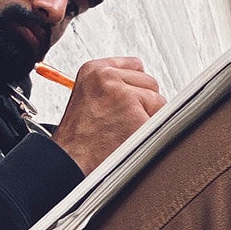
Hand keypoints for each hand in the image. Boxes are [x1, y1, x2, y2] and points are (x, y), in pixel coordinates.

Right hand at [51, 56, 165, 173]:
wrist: (68, 164)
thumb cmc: (78, 141)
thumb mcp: (88, 100)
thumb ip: (112, 89)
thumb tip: (140, 89)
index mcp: (94, 71)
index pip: (134, 66)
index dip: (136, 88)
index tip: (130, 104)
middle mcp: (107, 77)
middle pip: (150, 83)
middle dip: (144, 105)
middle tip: (124, 125)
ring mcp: (123, 94)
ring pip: (159, 101)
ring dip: (148, 119)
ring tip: (124, 133)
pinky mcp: (136, 113)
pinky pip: (161, 121)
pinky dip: (152, 134)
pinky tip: (131, 141)